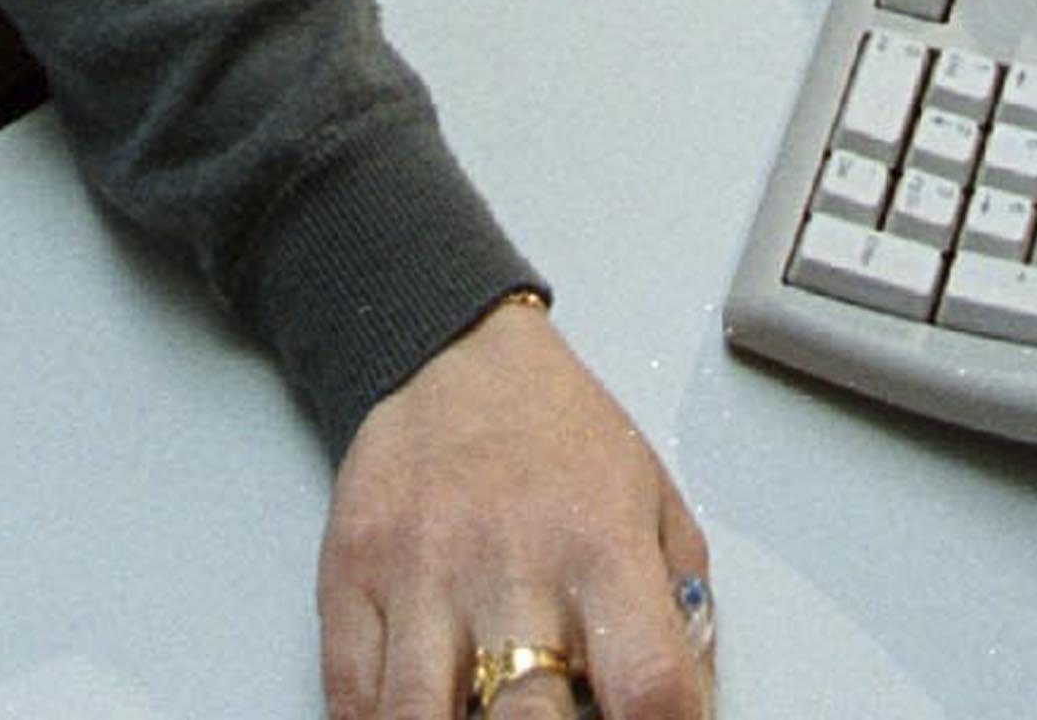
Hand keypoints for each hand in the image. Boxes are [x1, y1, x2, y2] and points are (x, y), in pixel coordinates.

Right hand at [318, 295, 711, 719]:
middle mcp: (510, 565)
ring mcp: (420, 574)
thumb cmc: (559, 436)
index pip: (651, 686)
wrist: (452, 353)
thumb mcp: (653, 500)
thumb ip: (680, 612)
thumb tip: (686, 708)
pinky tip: (420, 711)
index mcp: (601, 548)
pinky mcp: (350, 577)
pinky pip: (353, 702)